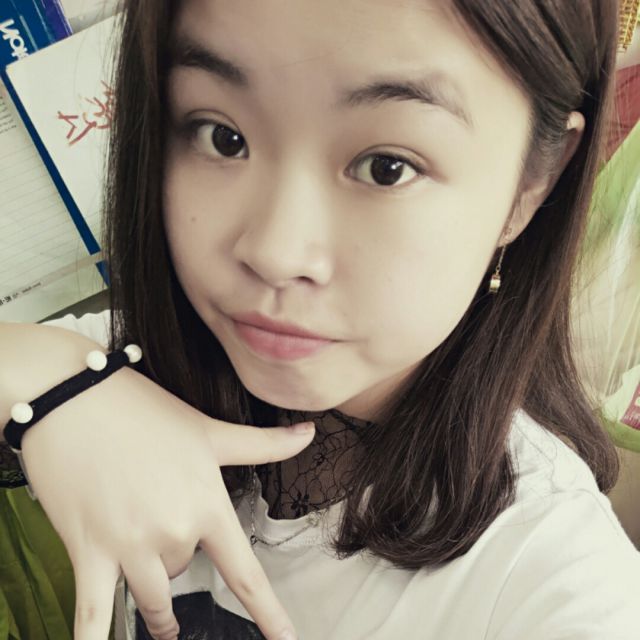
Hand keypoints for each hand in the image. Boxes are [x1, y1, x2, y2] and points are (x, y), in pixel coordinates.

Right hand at [20, 365, 314, 639]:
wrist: (76, 397)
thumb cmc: (145, 411)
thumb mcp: (209, 430)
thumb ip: (263, 443)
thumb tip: (310, 433)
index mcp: (206, 505)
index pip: (245, 573)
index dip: (268, 613)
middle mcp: (173, 532)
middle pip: (187, 573)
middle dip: (181, 560)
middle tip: (165, 533)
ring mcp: (128, 546)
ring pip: (153, 598)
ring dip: (159, 615)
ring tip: (163, 626)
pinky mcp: (87, 553)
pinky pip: (92, 615)